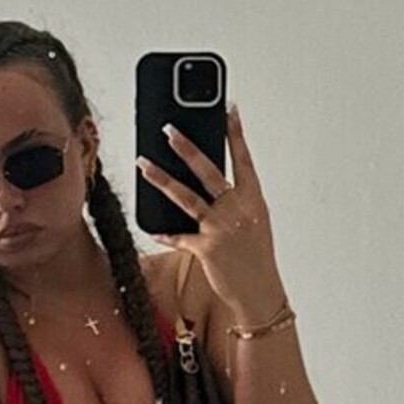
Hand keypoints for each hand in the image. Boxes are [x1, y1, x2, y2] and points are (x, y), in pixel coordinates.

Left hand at [137, 104, 284, 314]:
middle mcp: (237, 210)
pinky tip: (153, 228)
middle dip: (186, 148)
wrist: (260, 293)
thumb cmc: (256, 256)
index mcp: (253, 200)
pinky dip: (165, 232)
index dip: (236, 133)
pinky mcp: (206, 248)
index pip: (243, 159)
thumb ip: (234, 200)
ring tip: (143, 163)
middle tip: (168, 129)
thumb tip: (209, 182)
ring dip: (160, 178)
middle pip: (208, 171)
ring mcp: (221, 228)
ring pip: (185, 197)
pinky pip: (178, 236)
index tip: (229, 109)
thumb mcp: (254, 222)